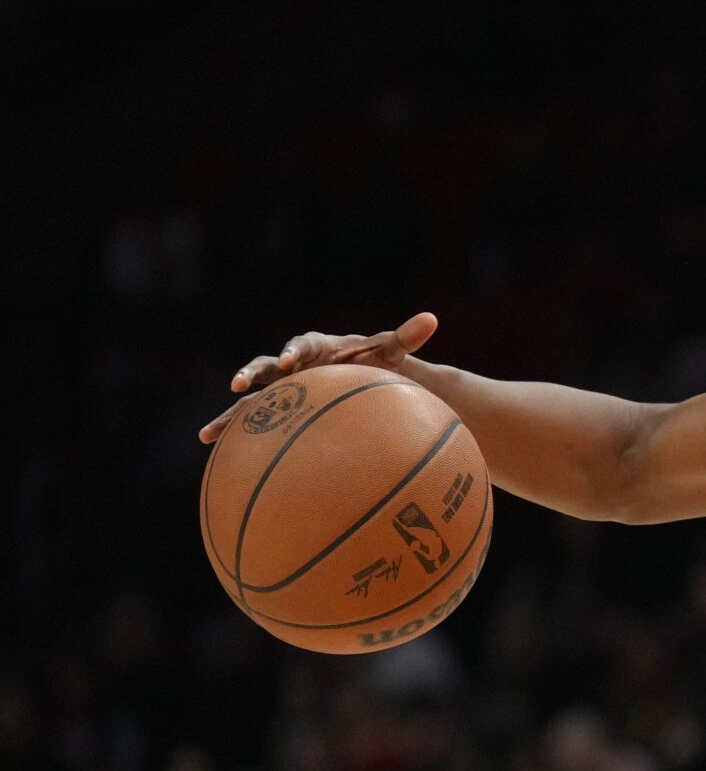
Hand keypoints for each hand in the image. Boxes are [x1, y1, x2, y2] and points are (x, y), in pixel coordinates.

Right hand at [199, 311, 439, 442]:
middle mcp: (291, 367)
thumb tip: (432, 319)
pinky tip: (214, 451)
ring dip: (229, 415)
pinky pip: (253, 424)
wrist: (362, 380)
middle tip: (239, 383)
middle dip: (251, 373)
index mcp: (316, 347)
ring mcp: (281, 390)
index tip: (290, 361)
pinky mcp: (279, 412)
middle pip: (265, 366)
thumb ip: (407, 336)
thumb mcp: (391, 352)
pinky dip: (235, 435)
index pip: (301, 345)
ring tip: (208, 434)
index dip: (293, 350)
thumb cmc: (375, 363)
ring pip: (250, 400)